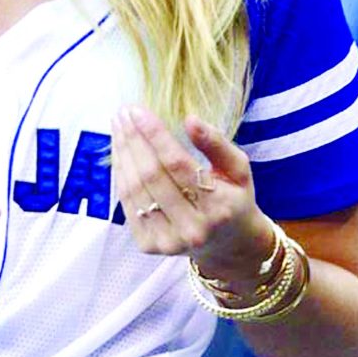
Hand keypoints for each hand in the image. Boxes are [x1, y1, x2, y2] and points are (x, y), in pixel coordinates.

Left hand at [112, 105, 273, 281]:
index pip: (178, 165)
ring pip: (135, 189)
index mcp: (218, 207)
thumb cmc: (233, 198)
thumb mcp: (238, 168)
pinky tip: (120, 152)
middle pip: (151, 175)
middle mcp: (192, 228)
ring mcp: (168, 240)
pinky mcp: (148, 245)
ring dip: (122, 154)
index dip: (154, 135)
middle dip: (133, 140)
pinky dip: (120, 174)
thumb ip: (216, 143)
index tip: (138, 111)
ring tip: (118, 127)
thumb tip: (190, 119)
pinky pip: (127, 203)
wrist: (228, 245)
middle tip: (123, 113)